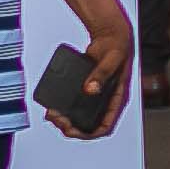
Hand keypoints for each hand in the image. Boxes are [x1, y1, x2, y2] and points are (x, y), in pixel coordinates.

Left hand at [50, 9, 129, 135]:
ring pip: (80, 117)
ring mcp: (95, 96)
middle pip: (89, 125)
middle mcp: (105, 100)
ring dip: (65, 120)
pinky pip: (74, 105)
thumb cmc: (116, 46)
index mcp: (117, 98)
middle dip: (71, 127)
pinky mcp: (85, 89)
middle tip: (57, 119)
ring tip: (52, 115)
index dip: (89, 133)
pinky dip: (63, 109)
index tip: (72, 130)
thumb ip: (101, 74)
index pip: (105, 125)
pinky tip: (53, 106)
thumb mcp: (111, 59)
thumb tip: (90, 89)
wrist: (110, 35)